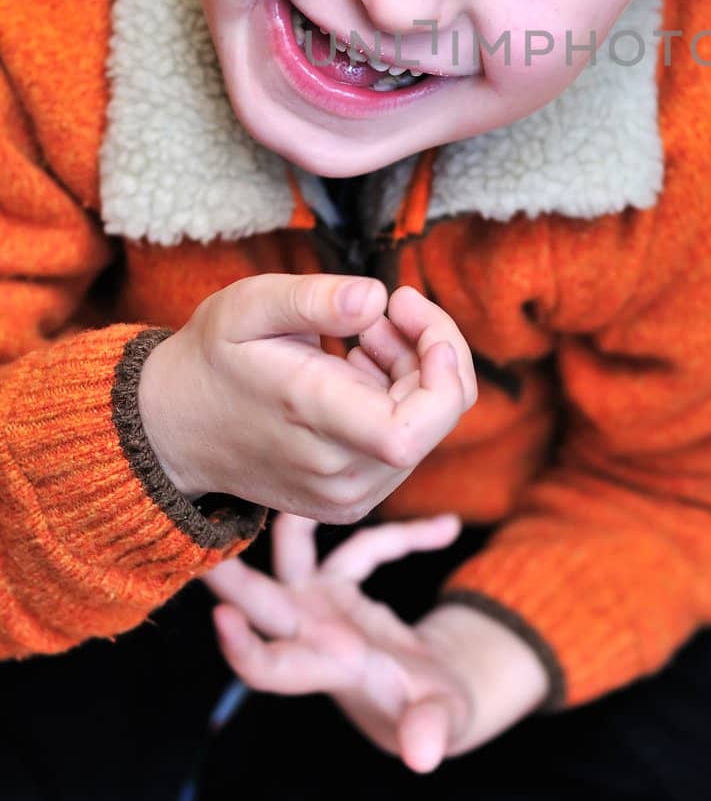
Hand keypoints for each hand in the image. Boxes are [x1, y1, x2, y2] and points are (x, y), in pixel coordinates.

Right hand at [137, 275, 476, 518]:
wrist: (176, 429)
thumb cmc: (214, 357)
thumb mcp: (249, 306)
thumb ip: (314, 298)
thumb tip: (376, 298)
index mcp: (312, 418)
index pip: (413, 429)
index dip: (443, 372)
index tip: (414, 314)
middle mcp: (336, 472)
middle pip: (434, 418)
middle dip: (430, 349)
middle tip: (389, 309)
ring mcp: (345, 496)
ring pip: (426, 430)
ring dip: (414, 372)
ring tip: (362, 336)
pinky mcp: (350, 502)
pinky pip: (405, 447)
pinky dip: (400, 400)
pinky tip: (357, 370)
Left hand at [203, 511, 477, 772]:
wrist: (427, 698)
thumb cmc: (430, 712)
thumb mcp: (440, 720)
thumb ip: (430, 730)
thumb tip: (423, 757)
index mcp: (330, 669)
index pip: (271, 667)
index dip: (242, 648)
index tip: (221, 617)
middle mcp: (316, 634)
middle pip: (264, 603)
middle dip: (232, 577)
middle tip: (201, 531)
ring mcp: (324, 605)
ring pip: (296, 556)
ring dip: (296, 522)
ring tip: (303, 478)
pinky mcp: (344, 585)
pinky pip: (366, 546)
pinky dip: (405, 537)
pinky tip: (447, 530)